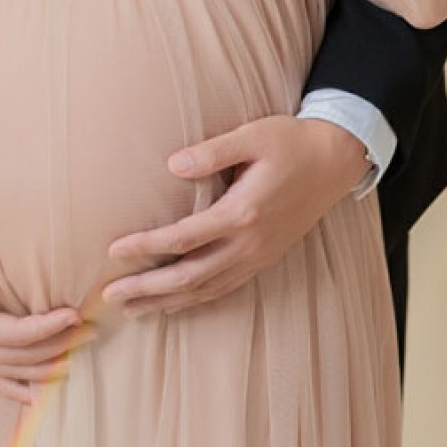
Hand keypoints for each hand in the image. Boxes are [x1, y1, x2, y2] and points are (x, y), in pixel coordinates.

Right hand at [0, 246, 89, 405]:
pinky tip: (36, 398)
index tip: (73, 313)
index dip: (46, 326)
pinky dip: (17, 390)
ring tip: (79, 353)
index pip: (14, 334)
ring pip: (13, 371)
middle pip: (21, 355)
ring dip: (47, 365)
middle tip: (92, 330)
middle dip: (59, 345)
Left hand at [100, 117, 369, 315]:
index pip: (183, 238)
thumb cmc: (291, 142)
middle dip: (148, 288)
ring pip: (206, 290)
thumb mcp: (252, 135)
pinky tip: (174, 303)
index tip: (114, 250)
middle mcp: (249, 243)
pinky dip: (196, 299)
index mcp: (243, 212)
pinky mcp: (264, 258)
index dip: (146, 246)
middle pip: (190, 276)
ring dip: (167, 302)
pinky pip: (225, 288)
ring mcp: (259, 255)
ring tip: (132, 310)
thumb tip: (173, 166)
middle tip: (111, 295)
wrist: (334, 161)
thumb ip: (212, 151)